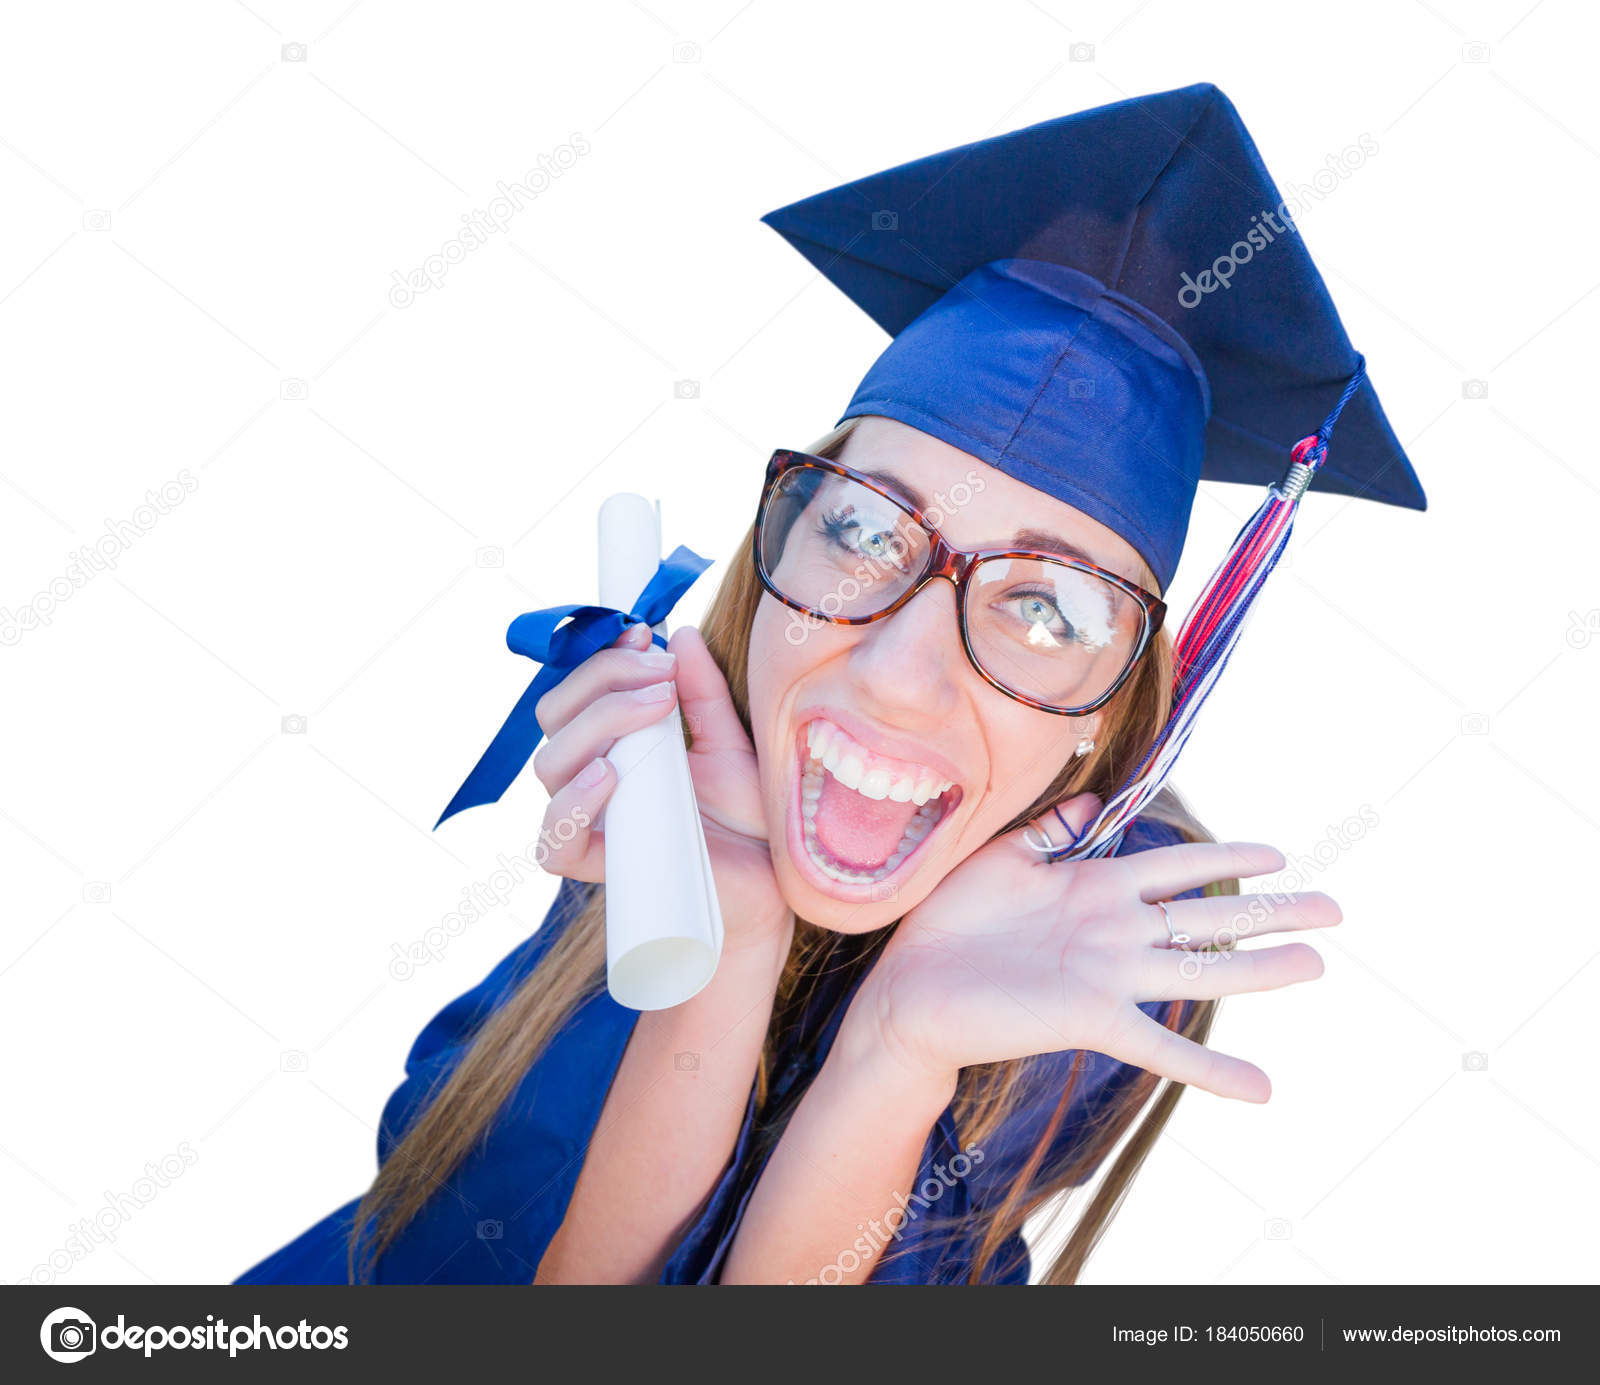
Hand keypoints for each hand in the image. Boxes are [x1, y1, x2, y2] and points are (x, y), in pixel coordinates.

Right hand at [528, 622, 791, 957]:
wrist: (769, 888)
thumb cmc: (745, 820)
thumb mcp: (730, 746)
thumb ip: (703, 695)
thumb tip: (681, 635)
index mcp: (613, 746)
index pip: (576, 693)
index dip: (600, 658)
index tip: (645, 634)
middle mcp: (592, 780)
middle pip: (555, 716)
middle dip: (603, 680)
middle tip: (661, 675)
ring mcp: (594, 823)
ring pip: (550, 765)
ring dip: (596, 722)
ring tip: (653, 709)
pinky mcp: (603, 867)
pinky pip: (555, 842)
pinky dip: (572, 805)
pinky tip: (609, 776)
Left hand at [843, 794, 1338, 1101]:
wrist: (907, 990)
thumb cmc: (947, 921)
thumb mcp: (1001, 859)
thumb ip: (1050, 831)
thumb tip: (1091, 799)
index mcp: (1095, 887)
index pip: (1174, 865)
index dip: (1225, 855)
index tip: (1278, 851)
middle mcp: (1114, 930)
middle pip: (1208, 916)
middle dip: (1272, 911)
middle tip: (1336, 908)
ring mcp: (1108, 975)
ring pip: (1202, 968)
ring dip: (1262, 970)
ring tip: (1319, 966)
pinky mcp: (1090, 1016)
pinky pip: (1162, 1043)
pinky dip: (1211, 1067)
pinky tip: (1263, 1088)